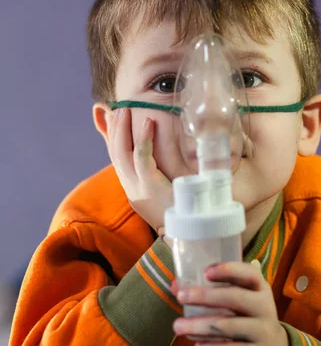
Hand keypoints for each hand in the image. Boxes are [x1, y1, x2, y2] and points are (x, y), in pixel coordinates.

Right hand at [109, 108, 172, 235]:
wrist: (187, 236)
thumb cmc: (182, 212)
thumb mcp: (167, 191)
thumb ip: (163, 174)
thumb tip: (164, 157)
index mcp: (133, 189)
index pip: (116, 158)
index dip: (111, 136)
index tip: (109, 117)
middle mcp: (130, 188)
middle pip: (114, 153)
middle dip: (114, 129)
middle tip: (117, 109)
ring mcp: (137, 188)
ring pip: (121, 153)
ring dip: (122, 129)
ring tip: (125, 110)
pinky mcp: (149, 187)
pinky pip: (141, 158)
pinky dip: (143, 138)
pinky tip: (148, 122)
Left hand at [171, 261, 288, 345]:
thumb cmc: (249, 319)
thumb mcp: (238, 303)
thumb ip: (210, 292)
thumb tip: (176, 286)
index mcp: (259, 288)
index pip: (248, 273)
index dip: (228, 270)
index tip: (206, 272)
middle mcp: (264, 306)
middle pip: (235, 297)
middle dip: (205, 296)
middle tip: (181, 297)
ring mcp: (263, 331)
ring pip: (228, 326)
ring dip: (199, 325)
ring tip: (178, 326)